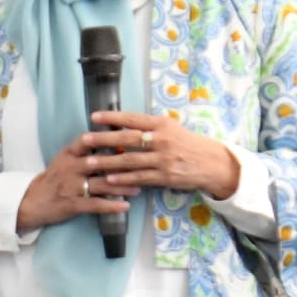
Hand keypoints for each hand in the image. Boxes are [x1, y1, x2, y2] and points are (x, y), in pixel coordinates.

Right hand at [16, 125, 132, 235]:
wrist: (34, 201)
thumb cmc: (55, 178)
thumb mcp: (66, 159)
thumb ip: (86, 150)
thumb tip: (114, 139)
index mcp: (70, 153)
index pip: (90, 139)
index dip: (112, 135)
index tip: (133, 132)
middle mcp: (71, 167)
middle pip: (100, 161)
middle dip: (124, 160)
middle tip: (144, 158)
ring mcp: (72, 186)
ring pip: (102, 184)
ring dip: (123, 185)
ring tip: (140, 187)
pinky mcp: (73, 204)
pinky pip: (96, 204)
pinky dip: (112, 205)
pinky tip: (126, 205)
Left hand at [82, 109, 243, 203]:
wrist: (211, 163)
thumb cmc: (188, 143)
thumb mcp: (172, 128)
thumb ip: (150, 127)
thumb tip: (123, 126)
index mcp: (162, 124)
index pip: (133, 119)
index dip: (112, 118)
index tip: (94, 117)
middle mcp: (161, 139)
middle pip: (127, 139)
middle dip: (104, 139)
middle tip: (85, 139)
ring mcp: (163, 159)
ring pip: (130, 160)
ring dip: (108, 162)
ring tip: (90, 163)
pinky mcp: (165, 176)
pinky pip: (140, 177)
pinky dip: (123, 178)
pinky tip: (109, 179)